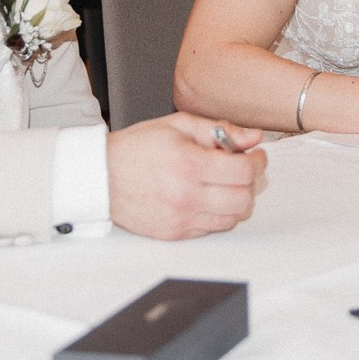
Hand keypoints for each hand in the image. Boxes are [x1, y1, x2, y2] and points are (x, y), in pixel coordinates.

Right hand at [105, 114, 266, 238]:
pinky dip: (217, 214)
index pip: (244, 172)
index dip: (257, 162)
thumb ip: (220, 130)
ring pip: (232, 218)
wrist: (101, 176)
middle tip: (241, 169)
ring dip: (236, 199)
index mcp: (190, 164)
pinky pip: (212, 228)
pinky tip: (206, 197)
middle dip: (250, 181)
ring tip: (223, 183)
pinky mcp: (174, 234)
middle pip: (243, 198)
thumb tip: (252, 138)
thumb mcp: (179, 125)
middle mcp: (186, 196)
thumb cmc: (138, 147)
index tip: (255, 155)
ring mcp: (180, 218)